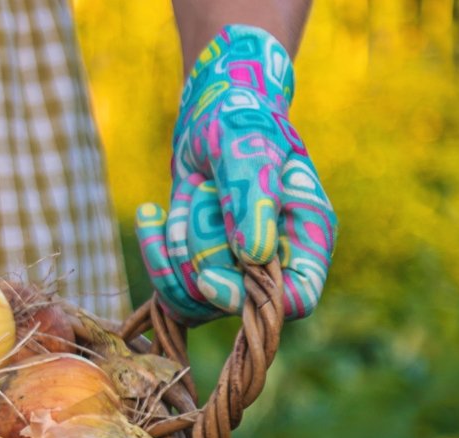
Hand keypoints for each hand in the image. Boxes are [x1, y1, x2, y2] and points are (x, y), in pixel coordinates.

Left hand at [136, 25, 336, 323]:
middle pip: (231, 300)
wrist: (211, 117)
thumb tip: (255, 255)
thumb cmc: (241, 120)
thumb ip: (252, 195)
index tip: (209, 277)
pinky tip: (150, 214)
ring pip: (195, 299)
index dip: (250, 299)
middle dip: (200, 248)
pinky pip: (171, 290)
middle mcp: (275, 262)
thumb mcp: (247, 145)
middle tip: (202, 188)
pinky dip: (155, 253)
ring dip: (175, 247)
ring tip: (187, 190)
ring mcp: (237, 270)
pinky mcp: (202, 269)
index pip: (296, 298)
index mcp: (307, 236)